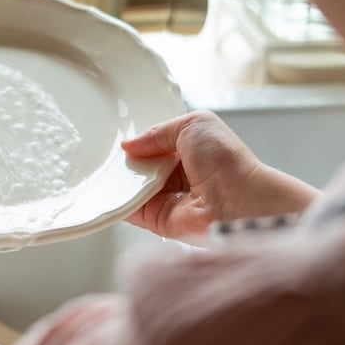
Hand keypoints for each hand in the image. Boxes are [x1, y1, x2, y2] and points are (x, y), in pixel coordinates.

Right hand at [121, 110, 319, 241]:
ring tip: (107, 168)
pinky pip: (131, 210)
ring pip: (134, 187)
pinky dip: (119, 202)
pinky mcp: (158, 219)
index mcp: (190, 150)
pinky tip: (107, 190)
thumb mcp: (193, 125)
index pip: (156, 144)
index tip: (120, 138)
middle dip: (127, 160)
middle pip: (142, 166)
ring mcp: (168, 198)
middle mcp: (179, 175)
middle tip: (109, 153)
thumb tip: (130, 145)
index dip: (139, 140)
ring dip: (121, 179)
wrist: (238, 201)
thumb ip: (158, 131)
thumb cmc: (227, 161)